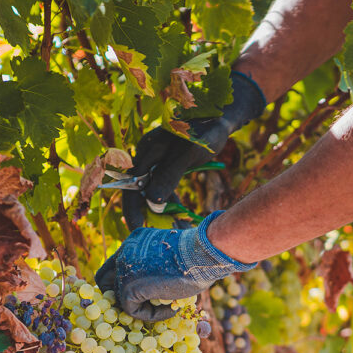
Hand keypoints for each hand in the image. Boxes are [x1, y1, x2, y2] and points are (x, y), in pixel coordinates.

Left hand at [95, 211, 255, 320]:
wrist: (202, 255)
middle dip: (122, 296)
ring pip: (122, 299)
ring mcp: (124, 269)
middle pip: (106, 281)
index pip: (115, 263)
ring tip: (169, 306)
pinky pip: (132, 310)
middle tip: (143, 305)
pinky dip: (151, 314)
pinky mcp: (130, 287)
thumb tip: (162, 283)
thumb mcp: (174, 255)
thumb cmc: (198, 255)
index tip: (139, 292)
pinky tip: (170, 308)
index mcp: (135, 240)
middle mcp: (125, 251)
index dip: (120, 280)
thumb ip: (159, 264)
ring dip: (144, 307)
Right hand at [122, 71, 265, 229]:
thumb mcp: (188, 153)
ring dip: (162, 213)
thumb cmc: (205, 131)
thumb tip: (152, 202)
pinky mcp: (169, 167)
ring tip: (173, 232)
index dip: (133, 209)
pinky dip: (171, 205)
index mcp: (147, 150)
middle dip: (146, 215)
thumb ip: (169, 175)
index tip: (138, 230)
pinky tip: (180, 220)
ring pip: (153, 193)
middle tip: (154, 237)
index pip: (132, 185)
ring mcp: (158, 162)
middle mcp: (148, 156)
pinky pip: (165, 190)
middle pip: (140, 191)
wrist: (221, 116)